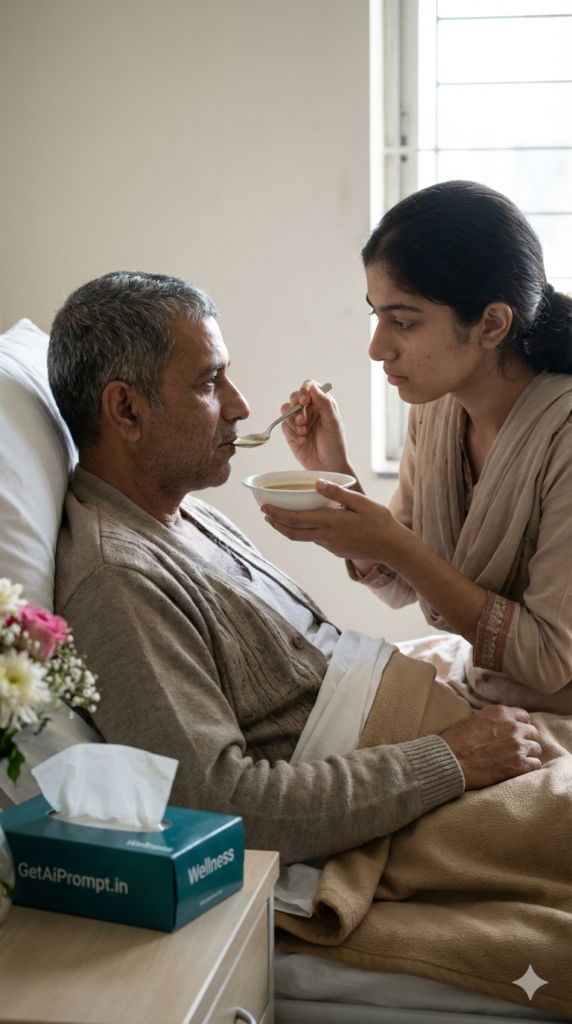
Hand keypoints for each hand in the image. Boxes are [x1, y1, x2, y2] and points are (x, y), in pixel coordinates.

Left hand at [261, 480, 394, 560]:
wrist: (393, 548)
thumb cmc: (380, 521)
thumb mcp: (361, 502)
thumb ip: (337, 493)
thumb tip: (317, 482)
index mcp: (331, 522)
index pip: (296, 519)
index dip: (277, 514)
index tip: (264, 508)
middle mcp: (327, 537)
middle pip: (293, 533)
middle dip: (277, 524)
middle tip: (265, 515)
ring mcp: (331, 546)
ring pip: (304, 537)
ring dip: (290, 528)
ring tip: (281, 517)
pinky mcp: (337, 551)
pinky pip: (317, 540)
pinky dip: (306, 531)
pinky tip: (308, 523)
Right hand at [281, 380, 354, 475]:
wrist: (327, 466)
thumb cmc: (335, 445)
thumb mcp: (333, 423)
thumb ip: (324, 403)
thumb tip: (313, 387)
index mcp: (322, 404)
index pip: (309, 387)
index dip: (304, 390)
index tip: (304, 401)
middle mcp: (310, 409)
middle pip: (294, 397)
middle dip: (296, 408)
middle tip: (302, 421)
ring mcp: (299, 420)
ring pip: (286, 409)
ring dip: (292, 420)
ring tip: (303, 432)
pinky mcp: (290, 432)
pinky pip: (284, 425)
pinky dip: (291, 432)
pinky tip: (301, 440)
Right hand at [440, 706, 541, 789]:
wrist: (450, 761)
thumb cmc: (456, 741)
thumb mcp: (474, 719)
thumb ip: (493, 720)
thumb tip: (501, 725)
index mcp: (501, 713)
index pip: (524, 717)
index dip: (520, 726)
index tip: (515, 735)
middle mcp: (512, 727)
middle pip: (533, 733)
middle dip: (526, 741)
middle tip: (516, 750)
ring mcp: (517, 746)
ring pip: (536, 749)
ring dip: (528, 755)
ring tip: (516, 761)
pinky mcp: (518, 765)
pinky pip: (535, 765)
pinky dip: (529, 768)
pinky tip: (519, 770)